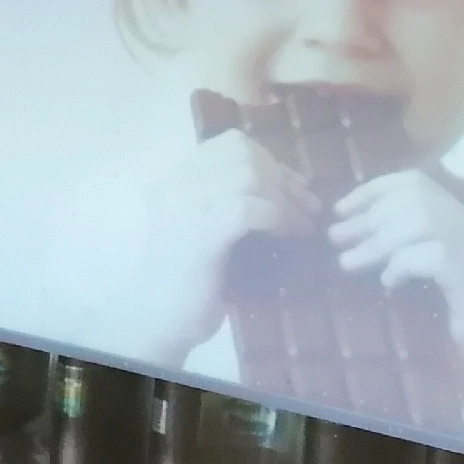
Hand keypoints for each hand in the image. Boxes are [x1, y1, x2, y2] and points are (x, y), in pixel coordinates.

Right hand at [107, 131, 316, 362]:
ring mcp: (185, 209)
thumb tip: (285, 185)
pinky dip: (277, 217)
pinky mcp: (199, 236)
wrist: (154, 319)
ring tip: (303, 222)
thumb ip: (229, 202)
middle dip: (282, 177)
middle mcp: (177, 186)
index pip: (228, 144)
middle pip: (241, 155)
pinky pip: (247, 210)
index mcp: (177, 180)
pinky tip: (290, 234)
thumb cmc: (186, 280)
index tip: (292, 184)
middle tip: (308, 204)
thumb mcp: (205, 227)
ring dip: (284, 198)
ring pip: (246, 176)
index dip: (269, 159)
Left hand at [328, 170, 463, 352]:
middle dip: (368, 216)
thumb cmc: (462, 320)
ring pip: (422, 222)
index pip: (418, 184)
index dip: (374, 191)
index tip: (341, 209)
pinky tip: (390, 284)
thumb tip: (352, 234)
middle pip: (416, 200)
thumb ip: (404, 248)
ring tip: (348, 263)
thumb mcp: (430, 275)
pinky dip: (402, 265)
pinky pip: (432, 255)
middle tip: (335, 237)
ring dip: (377, 241)